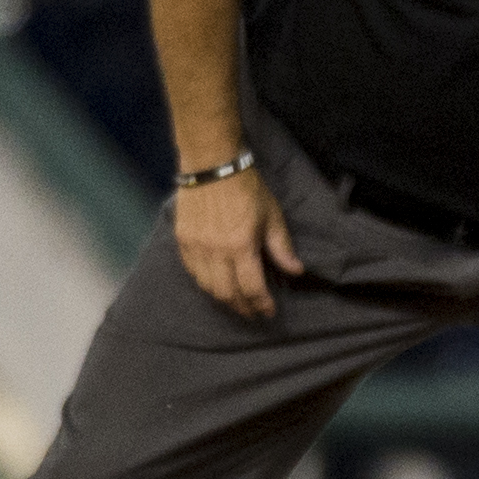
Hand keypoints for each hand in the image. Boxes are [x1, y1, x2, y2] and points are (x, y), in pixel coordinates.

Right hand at [173, 166, 301, 320]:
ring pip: (207, 286)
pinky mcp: (182, 240)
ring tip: (236, 302)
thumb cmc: (247, 189)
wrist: (212, 165)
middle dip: (242, 307)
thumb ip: (282, 248)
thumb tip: (296, 271)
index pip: (251, 287)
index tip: (269, 312)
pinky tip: (215, 284)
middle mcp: (215, 252)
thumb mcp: (272, 216)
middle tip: (252, 312)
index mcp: (240, 246)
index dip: (261, 304)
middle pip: (227, 293)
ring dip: (223, 298)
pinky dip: (204, 283)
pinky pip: (192, 272)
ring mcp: (195, 247)